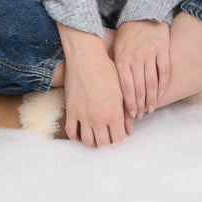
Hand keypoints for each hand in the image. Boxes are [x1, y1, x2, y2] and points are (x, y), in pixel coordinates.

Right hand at [58, 25, 127, 147]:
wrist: (86, 57)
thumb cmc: (106, 70)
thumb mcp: (121, 90)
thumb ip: (125, 112)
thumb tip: (129, 130)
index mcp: (113, 113)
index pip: (119, 138)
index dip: (121, 138)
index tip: (120, 133)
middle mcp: (98, 118)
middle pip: (104, 144)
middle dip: (108, 143)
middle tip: (109, 136)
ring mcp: (83, 116)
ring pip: (88, 142)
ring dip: (93, 142)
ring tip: (97, 136)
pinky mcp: (71, 111)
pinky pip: (71, 132)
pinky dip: (77, 137)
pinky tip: (82, 133)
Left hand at [112, 21, 170, 123]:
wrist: (142, 13)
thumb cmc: (126, 33)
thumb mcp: (115, 47)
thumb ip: (114, 66)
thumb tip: (109, 89)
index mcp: (122, 58)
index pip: (126, 86)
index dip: (129, 103)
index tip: (131, 114)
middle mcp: (136, 57)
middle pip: (139, 87)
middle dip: (139, 104)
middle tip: (140, 115)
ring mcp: (150, 53)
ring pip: (152, 82)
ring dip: (151, 98)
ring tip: (150, 109)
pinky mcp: (162, 49)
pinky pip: (164, 71)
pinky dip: (163, 85)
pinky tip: (161, 94)